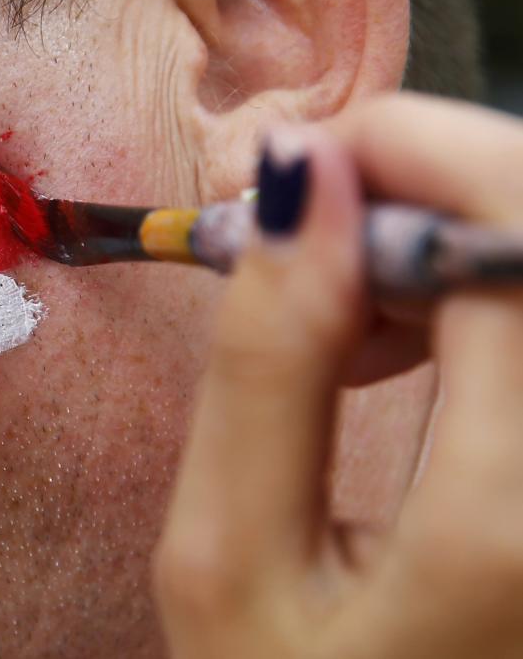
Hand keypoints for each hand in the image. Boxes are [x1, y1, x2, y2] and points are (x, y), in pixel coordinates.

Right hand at [154, 94, 522, 658]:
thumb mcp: (223, 556)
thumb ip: (263, 364)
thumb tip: (300, 173)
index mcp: (507, 526)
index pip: (513, 246)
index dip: (415, 160)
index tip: (300, 172)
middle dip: (433, 196)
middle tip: (311, 247)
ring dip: (452, 251)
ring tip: (349, 324)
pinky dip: (481, 302)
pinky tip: (413, 348)